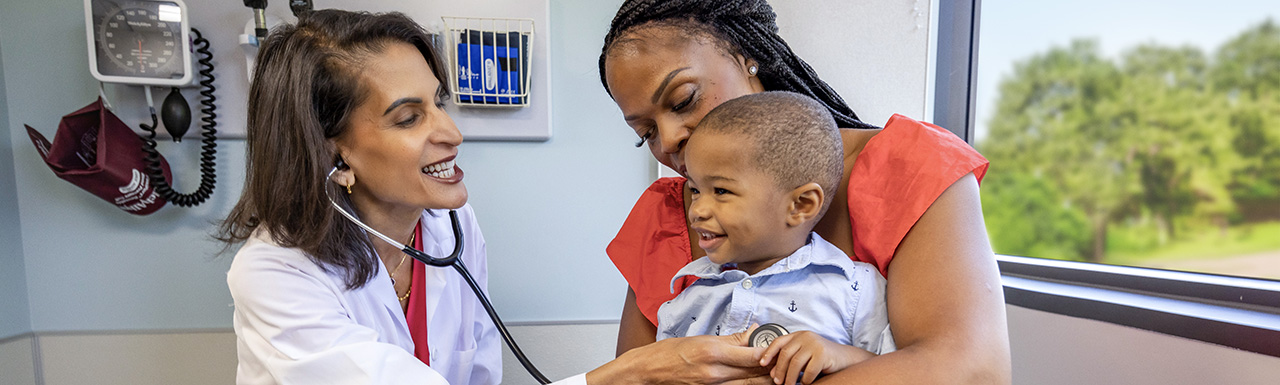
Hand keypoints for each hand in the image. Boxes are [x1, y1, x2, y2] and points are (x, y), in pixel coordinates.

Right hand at [587, 326, 770, 384]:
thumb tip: (753, 332)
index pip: (752, 355)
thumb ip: (731, 338)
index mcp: (713, 353)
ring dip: (762, 379)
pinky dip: (745, 384)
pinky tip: (752, 380)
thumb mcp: (701, 338)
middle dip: (771, 368)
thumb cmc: (669, 352)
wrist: (648, 371)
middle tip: (782, 361)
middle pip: (754, 373)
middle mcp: (715, 373)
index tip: (779, 347)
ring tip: (773, 373)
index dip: (769, 352)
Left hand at [758, 331, 874, 384]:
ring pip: (796, 363)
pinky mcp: (823, 353)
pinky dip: (806, 380)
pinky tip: (806, 383)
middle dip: (779, 370)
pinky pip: (809, 371)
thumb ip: (790, 358)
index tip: (762, 363)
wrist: (846, 359)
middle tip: (777, 382)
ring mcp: (815, 344)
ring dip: (790, 377)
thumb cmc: (822, 359)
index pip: (779, 341)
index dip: (769, 352)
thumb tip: (772, 372)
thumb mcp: (804, 354)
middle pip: (786, 354)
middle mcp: (806, 337)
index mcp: (799, 335)